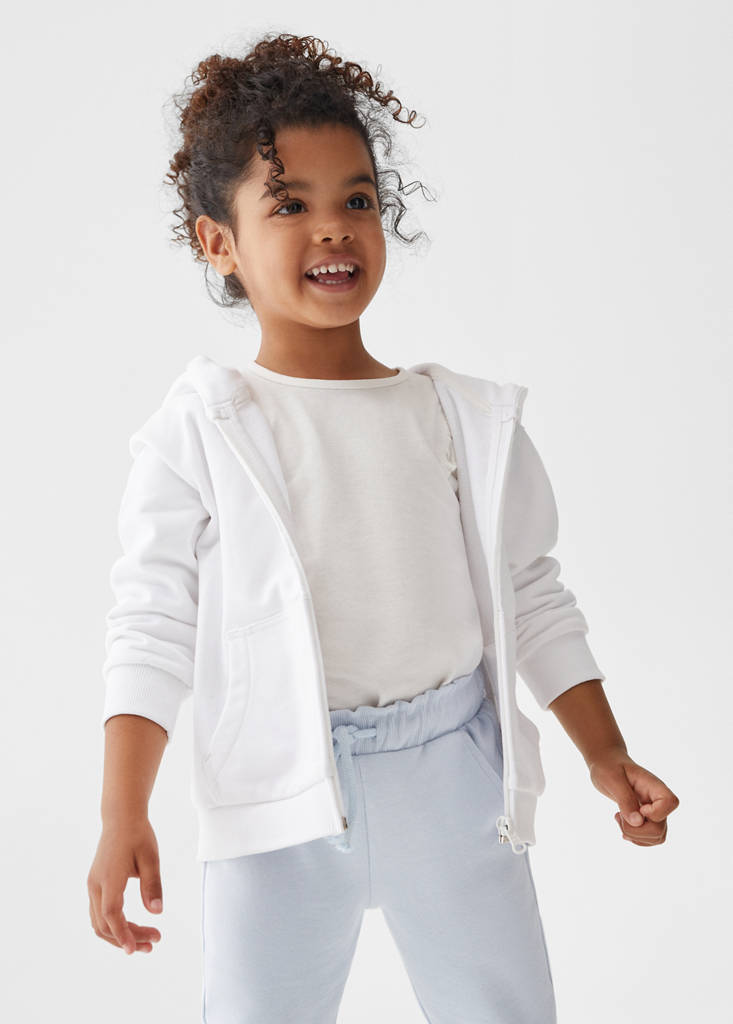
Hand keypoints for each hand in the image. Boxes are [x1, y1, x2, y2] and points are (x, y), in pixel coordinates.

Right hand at [87, 817, 163, 953]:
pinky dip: (114, 926)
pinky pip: (99, 914)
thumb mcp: (151, 858)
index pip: (111, 914)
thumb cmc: (138, 835)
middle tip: (154, 942)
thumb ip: (152, 884)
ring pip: (99, 922)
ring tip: (147, 940)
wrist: (121, 818)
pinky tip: (132, 928)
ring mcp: (93, 886)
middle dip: (128, 938)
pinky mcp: (95, 885)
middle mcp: (95, 885)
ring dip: (120, 935)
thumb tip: (156, 912)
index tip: (135, 949)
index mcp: (109, 878)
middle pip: (105, 924)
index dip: (122, 934)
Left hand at [587, 748, 679, 845]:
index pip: (671, 802)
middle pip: (660, 827)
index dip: (656, 813)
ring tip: (619, 819)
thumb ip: (625, 800)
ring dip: (635, 836)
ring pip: (657, 836)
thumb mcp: (612, 780)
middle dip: (637, 830)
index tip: (638, 808)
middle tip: (619, 816)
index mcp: (653, 785)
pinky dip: (636, 838)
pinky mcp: (647, 818)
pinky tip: (623, 825)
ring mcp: (654, 810)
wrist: (606, 764)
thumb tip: (638, 822)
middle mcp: (657, 799)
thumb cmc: (608, 767)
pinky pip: (651, 838)